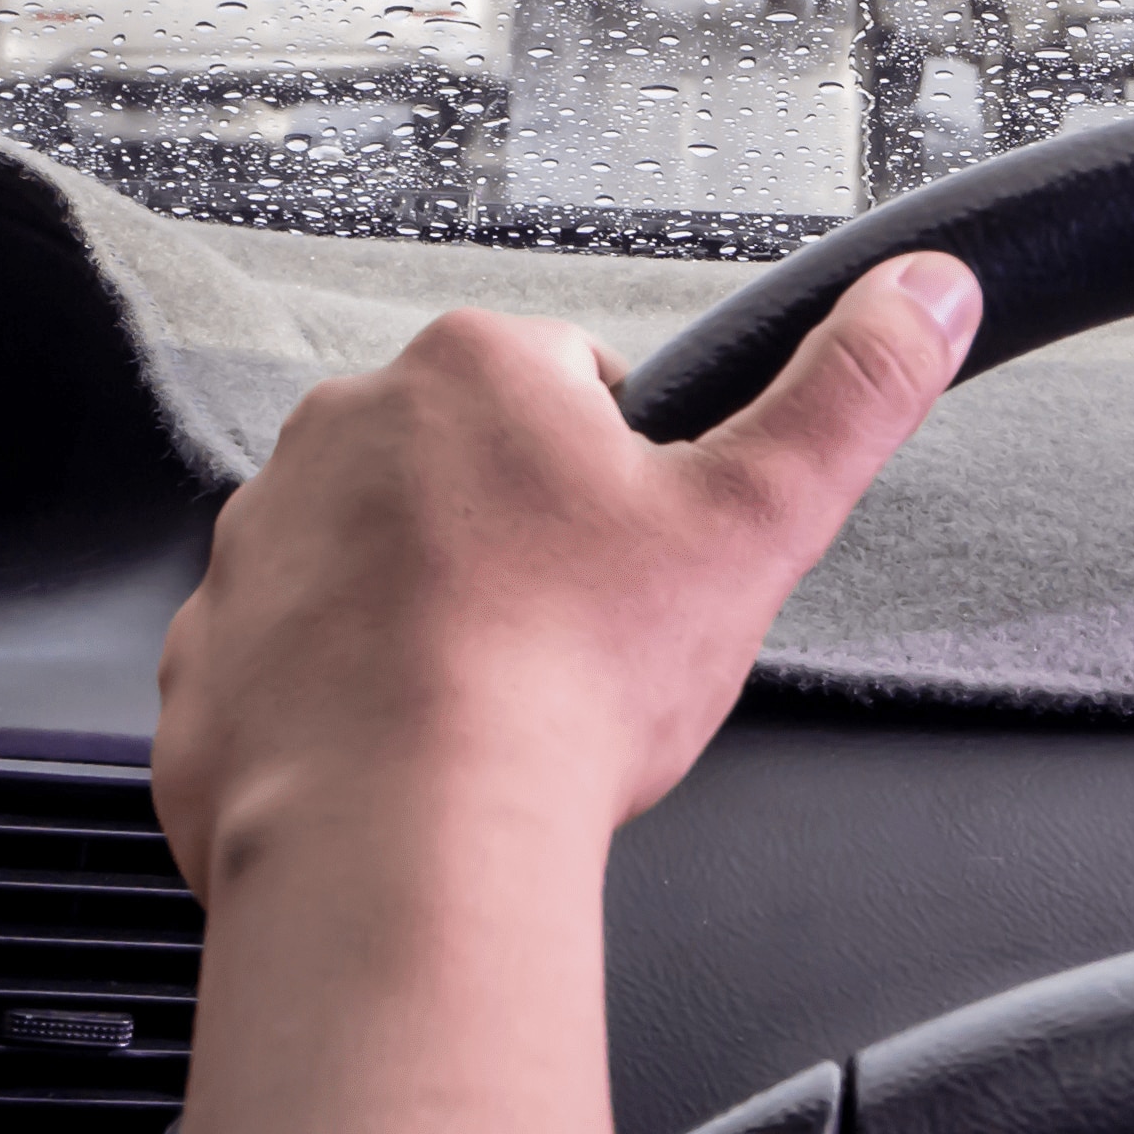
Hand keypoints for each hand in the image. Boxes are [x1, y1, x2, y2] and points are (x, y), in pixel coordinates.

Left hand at [152, 251, 981, 897]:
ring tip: (491, 709)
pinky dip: (344, 704)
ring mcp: (259, 540)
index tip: (633, 564)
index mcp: (476, 372)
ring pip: (378, 563)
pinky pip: (291, 660)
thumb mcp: (758, 521)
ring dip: (429, 618)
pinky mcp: (206, 653)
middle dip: (522, 546)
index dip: (626, 484)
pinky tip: (407, 756)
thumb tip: (927, 293)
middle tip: (573, 644)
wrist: (401, 840)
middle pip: (470, 473)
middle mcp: (344, 429)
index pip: (576, 387)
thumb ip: (852, 395)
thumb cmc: (562, 680)